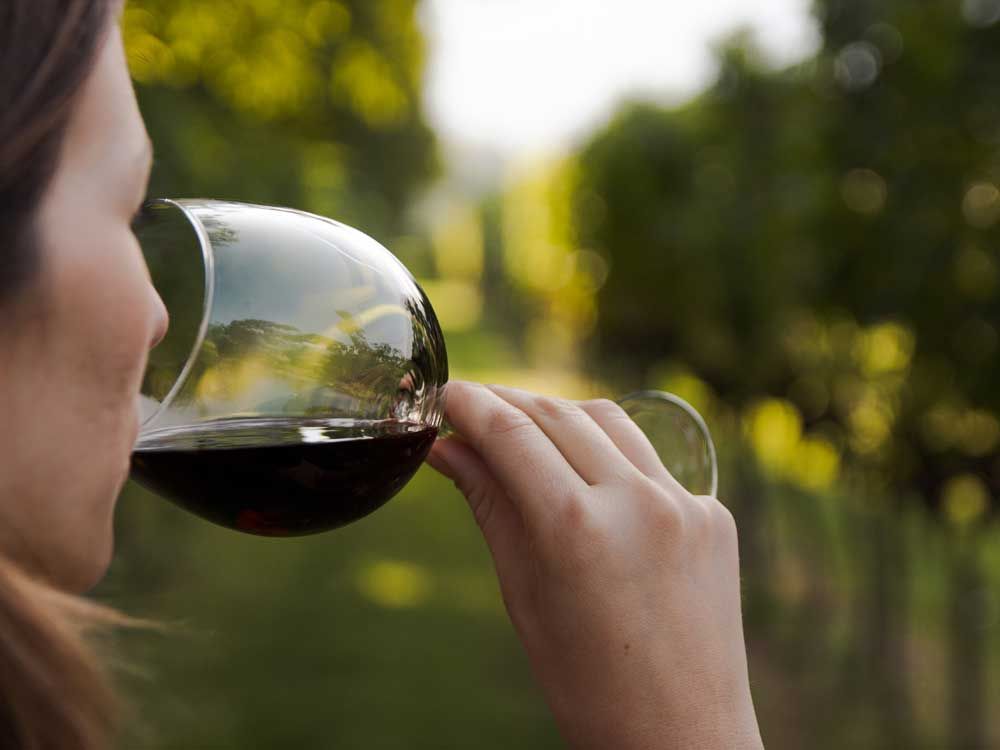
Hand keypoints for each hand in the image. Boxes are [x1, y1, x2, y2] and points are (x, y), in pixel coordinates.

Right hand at [426, 381, 763, 749]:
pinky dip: (609, 456)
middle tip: (475, 406)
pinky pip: (651, 462)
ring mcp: (686, 505)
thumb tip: (447, 450)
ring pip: (610, 421)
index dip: (471, 405)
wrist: (683, 737)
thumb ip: (490, 507)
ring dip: (561, 414)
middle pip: (559, 415)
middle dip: (510, 402)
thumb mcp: (524, 595)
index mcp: (578, 530)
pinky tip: (586, 475)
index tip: (446, 394)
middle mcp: (638, 503)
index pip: (512, 435)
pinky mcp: (714, 515)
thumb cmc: (586, 683)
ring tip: (525, 429)